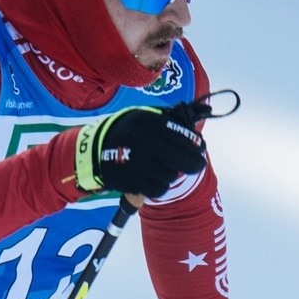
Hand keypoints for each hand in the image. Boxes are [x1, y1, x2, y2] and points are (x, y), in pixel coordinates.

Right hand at [74, 106, 207, 200]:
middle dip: (195, 163)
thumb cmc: (126, 131)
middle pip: (184, 160)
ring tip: (161, 168)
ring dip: (170, 173)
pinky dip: (159, 186)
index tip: (200, 148)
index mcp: (151, 124)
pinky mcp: (134, 182)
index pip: (184, 137)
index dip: (197, 145)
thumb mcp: (144, 116)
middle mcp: (147, 143)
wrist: (93, 150)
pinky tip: (153, 179)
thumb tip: (204, 110)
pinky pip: (159, 189)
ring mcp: (140, 164)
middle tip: (198, 165)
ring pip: (172, 175)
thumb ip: (170, 117)